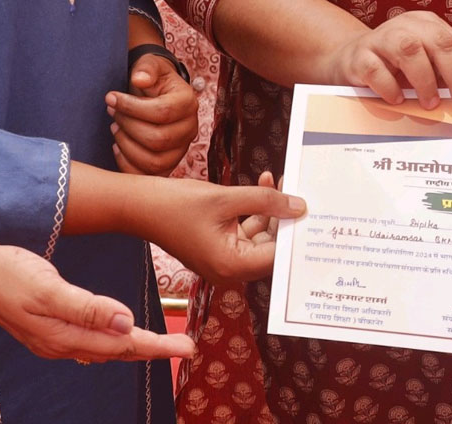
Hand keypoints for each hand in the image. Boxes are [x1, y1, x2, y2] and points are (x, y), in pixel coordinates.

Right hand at [0, 240, 195, 362]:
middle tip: (186, 348)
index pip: (123, 344)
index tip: (186, 349)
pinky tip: (119, 337)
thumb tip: (127, 323)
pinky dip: (112, 341)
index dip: (157, 346)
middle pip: (119, 350)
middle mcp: (64, 344)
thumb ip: (87, 308)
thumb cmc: (11, 276)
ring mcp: (57, 340)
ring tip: (163, 344)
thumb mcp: (48, 287)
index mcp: (67, 336)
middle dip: (154, 349)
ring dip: (135, 347)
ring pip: (106, 349)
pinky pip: (91, 342)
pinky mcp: (52, 329)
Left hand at [106, 53, 197, 175]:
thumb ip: (146, 69)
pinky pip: (149, 176)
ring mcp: (181, 149)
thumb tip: (139, 79)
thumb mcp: (151, 65)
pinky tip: (117, 147)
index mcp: (188, 102)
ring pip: (154, 161)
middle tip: (113, 113)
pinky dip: (129, 166)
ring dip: (127, 146)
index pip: (162, 112)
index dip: (132, 107)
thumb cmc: (153, 78)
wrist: (158, 91)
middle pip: (158, 139)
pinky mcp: (169, 163)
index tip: (111, 98)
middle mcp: (190, 128)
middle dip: (128, 126)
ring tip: (115, 128)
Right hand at [146, 175, 305, 284]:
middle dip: (284, 217)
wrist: (139, 206)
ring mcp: (223, 260)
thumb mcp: (225, 198)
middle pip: (270, 247)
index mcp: (232, 267)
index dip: (295, 232)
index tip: (312, 211)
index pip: (277, 255)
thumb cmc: (176, 205)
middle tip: (297, 188)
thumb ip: (264, 201)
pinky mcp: (217, 248)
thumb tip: (299, 206)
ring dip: (269, 209)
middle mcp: (229, 271)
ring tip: (277, 180)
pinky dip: (254, 211)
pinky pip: (244, 232)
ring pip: (259, 236)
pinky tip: (261, 185)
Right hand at [328, 11, 451, 114]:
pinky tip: (396, 100)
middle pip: (440, 42)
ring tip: (430, 104)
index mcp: (429, 26)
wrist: (348, 59)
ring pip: (408, 50)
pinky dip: (389, 88)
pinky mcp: (359, 56)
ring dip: (424, 81)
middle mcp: (407, 26)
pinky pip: (375, 69)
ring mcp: (381, 38)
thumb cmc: (397, 68)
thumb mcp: (429, 68)